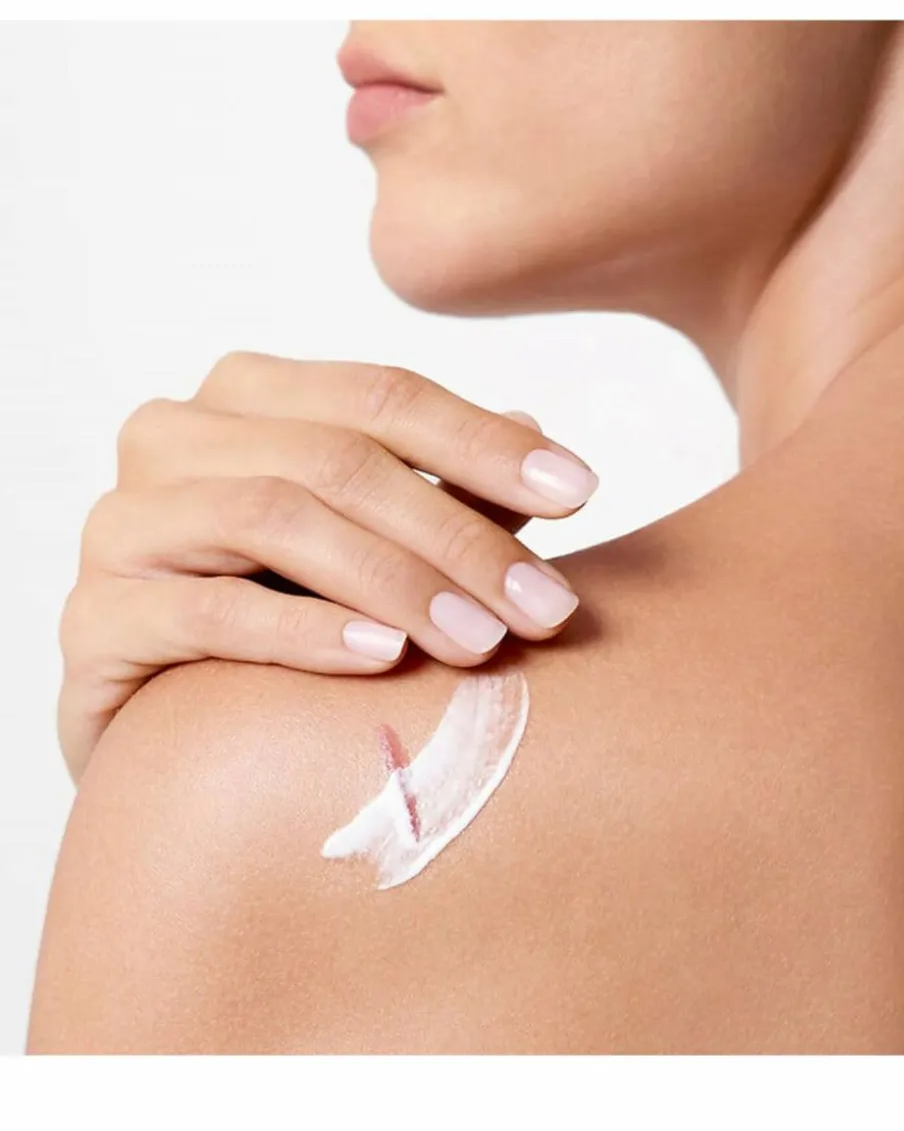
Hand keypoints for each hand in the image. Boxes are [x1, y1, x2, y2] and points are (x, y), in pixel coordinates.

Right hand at [58, 353, 598, 781]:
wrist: (169, 735)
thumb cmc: (287, 622)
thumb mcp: (375, 546)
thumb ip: (438, 490)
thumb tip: (534, 426)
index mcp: (244, 399)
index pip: (378, 395)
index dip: (485, 440)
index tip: (582, 492)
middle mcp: (172, 438)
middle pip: (333, 457)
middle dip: (456, 530)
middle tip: (546, 606)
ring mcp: (124, 524)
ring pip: (271, 515)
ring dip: (395, 579)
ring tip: (480, 641)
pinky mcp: (93, 617)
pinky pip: (205, 611)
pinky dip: (304, 631)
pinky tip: (382, 660)